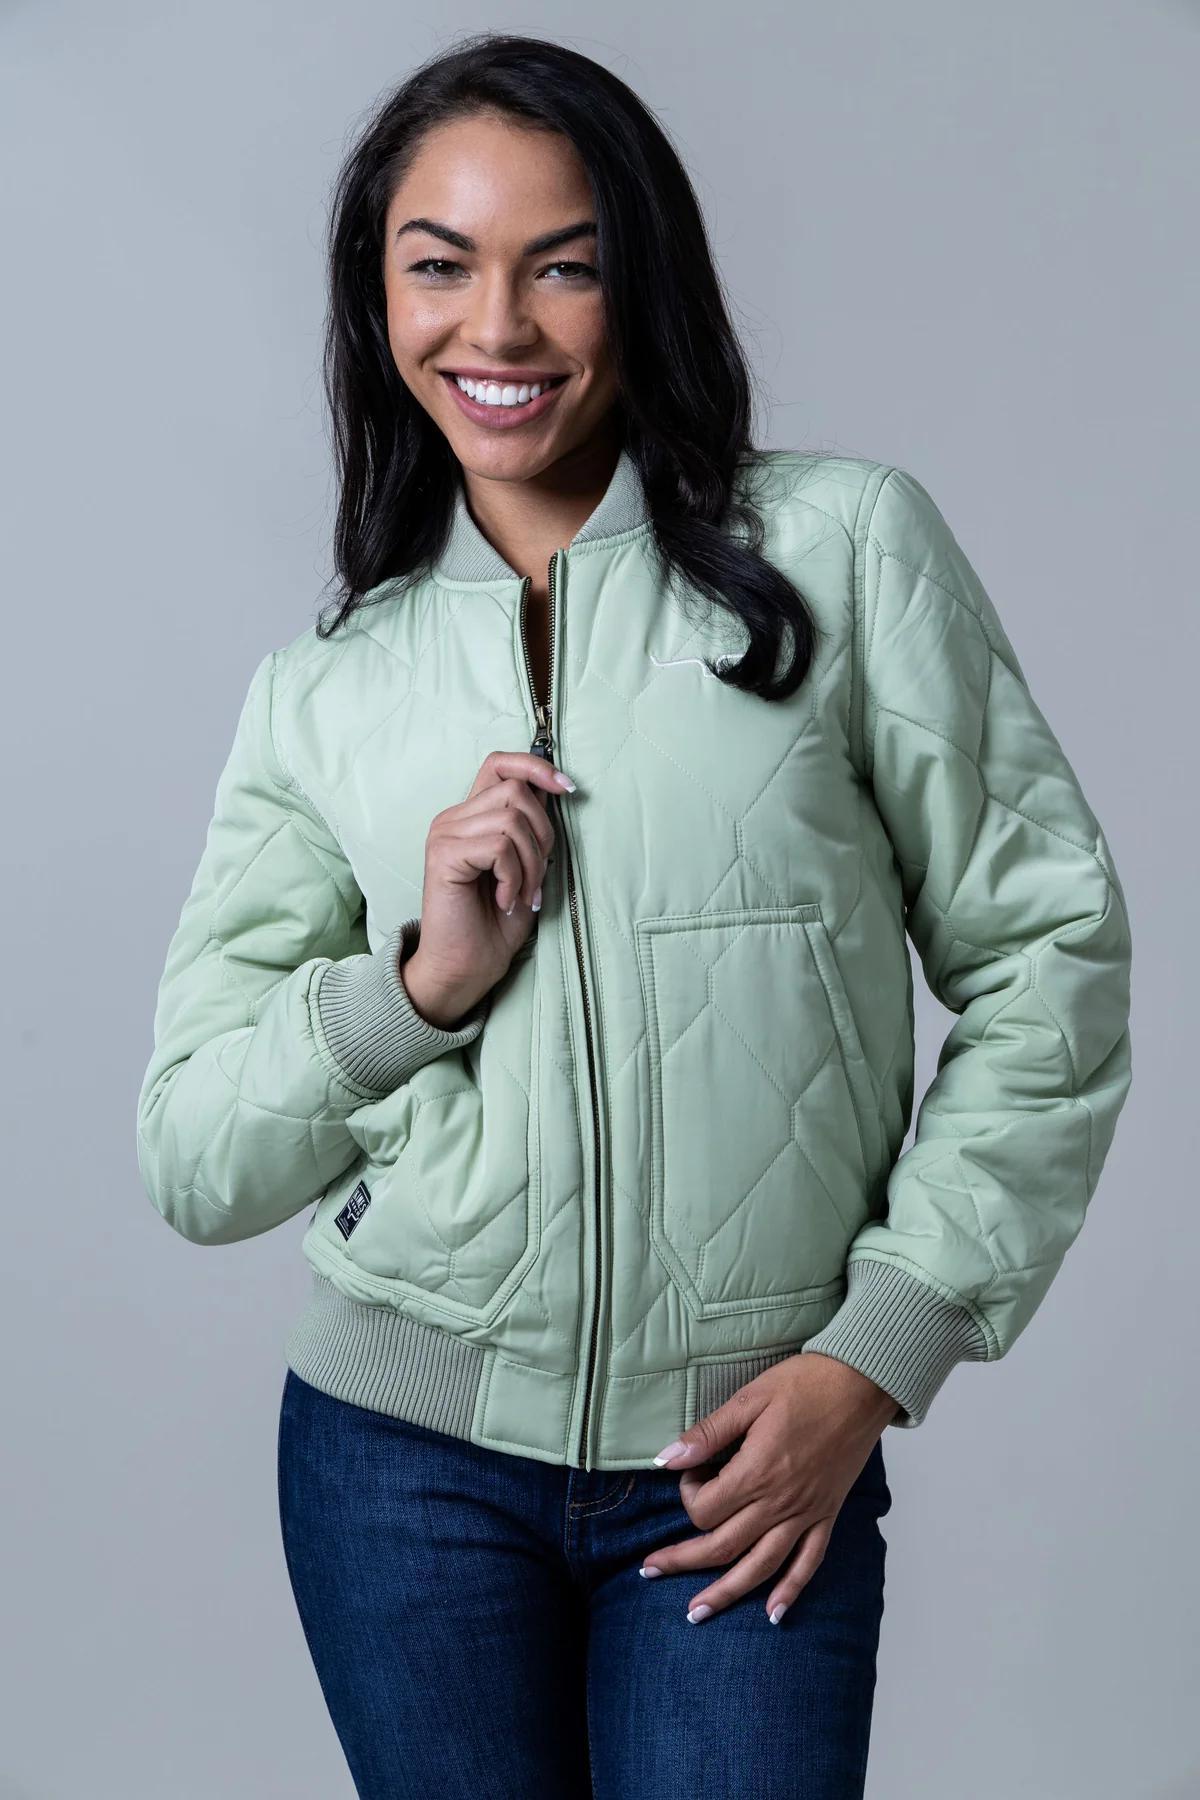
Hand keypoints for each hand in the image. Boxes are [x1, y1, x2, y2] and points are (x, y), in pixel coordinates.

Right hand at [400, 750, 575, 1027]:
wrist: (467, 967)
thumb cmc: (495, 923)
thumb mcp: (525, 866)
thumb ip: (530, 828)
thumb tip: (553, 790)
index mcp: (470, 816)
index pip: (499, 763)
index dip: (536, 766)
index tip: (568, 788)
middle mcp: (453, 818)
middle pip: (516, 791)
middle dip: (543, 835)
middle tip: (538, 878)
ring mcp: (444, 834)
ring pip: (511, 819)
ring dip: (531, 863)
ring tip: (522, 895)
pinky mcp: (443, 855)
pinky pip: (499, 846)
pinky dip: (514, 877)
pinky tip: (504, 900)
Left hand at [641, 1352, 899, 1624]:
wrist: (862, 1385)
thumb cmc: (805, 1385)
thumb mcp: (749, 1398)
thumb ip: (708, 1434)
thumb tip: (666, 1460)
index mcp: (757, 1472)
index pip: (706, 1509)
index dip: (687, 1496)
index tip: (691, 1473)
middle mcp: (780, 1502)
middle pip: (724, 1546)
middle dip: (683, 1561)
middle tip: (649, 1571)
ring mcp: (806, 1513)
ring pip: (761, 1566)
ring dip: (726, 1593)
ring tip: (697, 1614)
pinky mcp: (827, 1515)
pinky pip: (809, 1563)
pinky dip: (791, 1591)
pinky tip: (773, 1614)